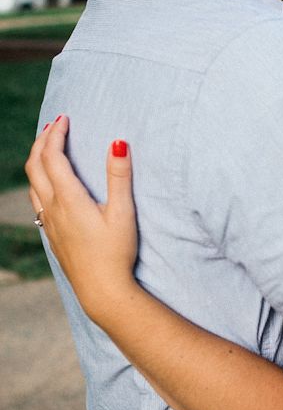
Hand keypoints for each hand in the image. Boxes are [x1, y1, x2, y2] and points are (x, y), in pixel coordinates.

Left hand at [25, 115, 137, 321]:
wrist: (102, 291)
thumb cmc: (116, 253)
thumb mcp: (123, 212)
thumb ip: (119, 176)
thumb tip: (117, 142)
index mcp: (69, 199)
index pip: (52, 157)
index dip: (55, 134)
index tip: (64, 118)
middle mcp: (53, 208)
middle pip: (35, 166)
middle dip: (42, 141)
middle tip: (55, 125)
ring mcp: (49, 223)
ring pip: (32, 184)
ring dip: (37, 160)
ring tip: (49, 148)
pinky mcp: (51, 235)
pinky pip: (36, 200)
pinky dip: (39, 180)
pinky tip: (51, 185)